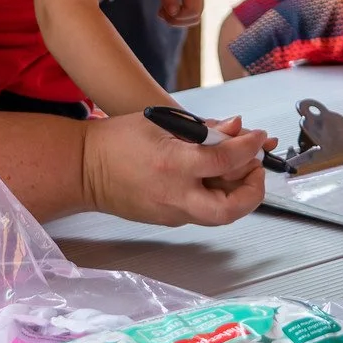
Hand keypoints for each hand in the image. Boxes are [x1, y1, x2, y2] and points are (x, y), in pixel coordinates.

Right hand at [80, 112, 268, 227]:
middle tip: (255, 168)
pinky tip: (214, 177)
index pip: (226, 160)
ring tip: (236, 169)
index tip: (257, 138)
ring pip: (219, 215)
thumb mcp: (162, 122)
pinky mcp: (166, 219)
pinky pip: (201, 212)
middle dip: (253, 191)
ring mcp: (170, 213)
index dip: (249, 148)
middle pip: (230, 209)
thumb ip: (202, 128)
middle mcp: (175, 195)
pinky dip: (216, 196)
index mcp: (174, 165)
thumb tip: (234, 128)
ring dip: (237, 195)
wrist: (84, 169)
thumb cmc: (117, 141)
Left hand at [140, 0, 204, 27]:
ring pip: (192, 13)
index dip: (177, 18)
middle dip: (178, 20)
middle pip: (195, 15)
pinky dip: (176, 12)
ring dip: (177, 17)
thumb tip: (174, 14)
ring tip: (160, 11)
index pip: (193, 11)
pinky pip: (187, 7)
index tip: (160, 12)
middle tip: (159, 13)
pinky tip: (163, 8)